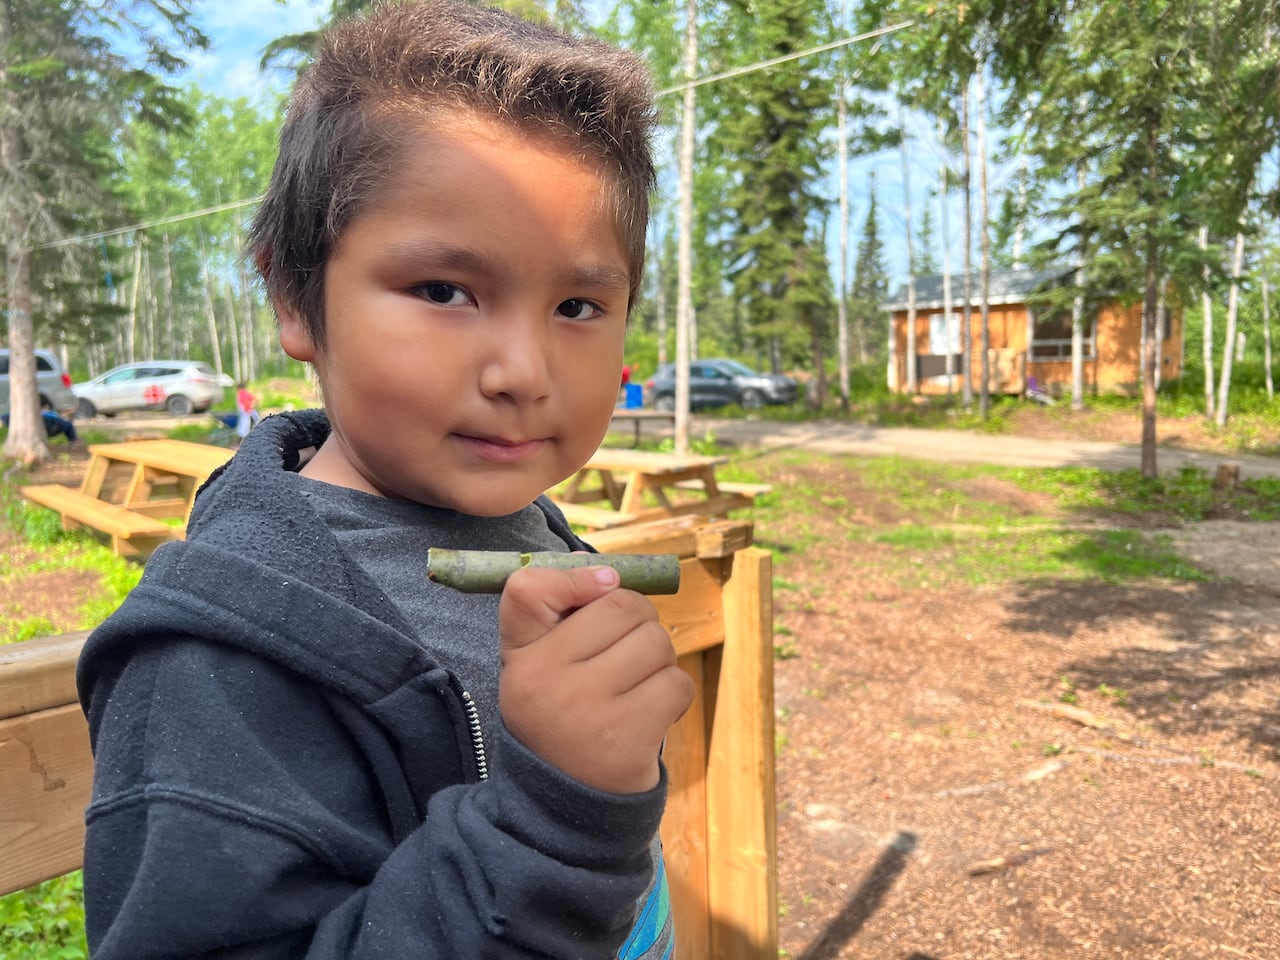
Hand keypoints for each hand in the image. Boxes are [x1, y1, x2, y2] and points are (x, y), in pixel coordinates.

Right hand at [498, 564, 693, 793]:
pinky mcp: (628, 736)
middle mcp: (546, 678)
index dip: (575, 577)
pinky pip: (676, 683)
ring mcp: (588, 708)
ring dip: (659, 659)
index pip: (528, 589)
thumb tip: (608, 572)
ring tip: (636, 686)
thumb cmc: (560, 716)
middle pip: (620, 606)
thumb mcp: (540, 667)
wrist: (565, 805)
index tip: (602, 586)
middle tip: (626, 652)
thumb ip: (562, 615)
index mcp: (519, 657)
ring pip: (656, 642)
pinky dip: (673, 693)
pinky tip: (650, 711)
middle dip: (638, 621)